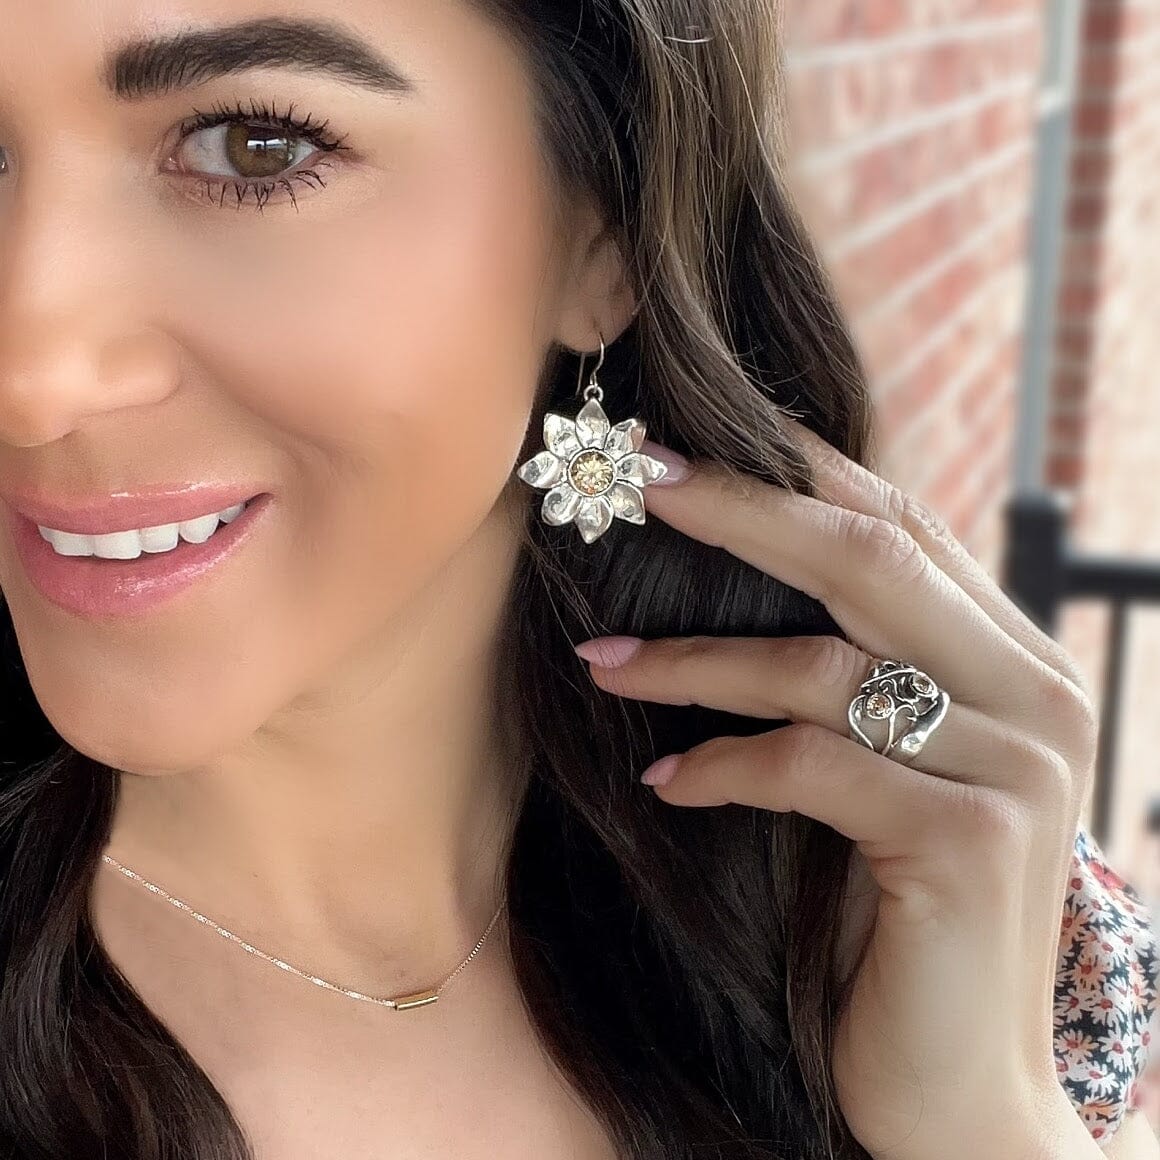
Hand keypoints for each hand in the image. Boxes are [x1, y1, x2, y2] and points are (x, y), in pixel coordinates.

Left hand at [572, 420, 1097, 1159]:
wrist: (957, 1080)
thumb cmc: (895, 914)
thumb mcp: (884, 772)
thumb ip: (853, 676)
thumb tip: (741, 576)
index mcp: (1013, 660)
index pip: (902, 526)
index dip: (794, 474)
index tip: (686, 450)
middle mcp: (1034, 694)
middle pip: (870, 558)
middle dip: (742, 509)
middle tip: (638, 482)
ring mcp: (1013, 765)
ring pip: (823, 665)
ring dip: (693, 659)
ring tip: (601, 661)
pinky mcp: (969, 840)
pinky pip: (811, 765)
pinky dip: (723, 765)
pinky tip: (666, 781)